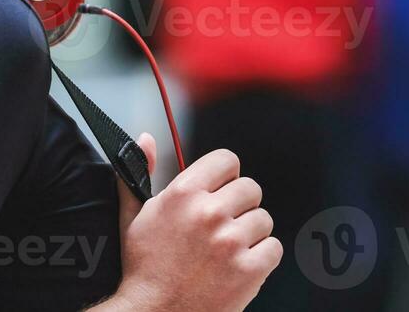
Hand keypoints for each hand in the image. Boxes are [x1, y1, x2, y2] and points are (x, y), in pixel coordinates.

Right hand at [112, 134, 281, 311]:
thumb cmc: (143, 267)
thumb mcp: (134, 215)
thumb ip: (141, 171)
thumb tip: (147, 137)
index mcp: (182, 193)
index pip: (228, 161)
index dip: (227, 177)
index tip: (221, 193)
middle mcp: (207, 212)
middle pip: (251, 189)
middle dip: (240, 208)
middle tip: (222, 229)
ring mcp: (230, 242)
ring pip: (263, 219)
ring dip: (250, 235)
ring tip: (227, 252)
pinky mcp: (248, 270)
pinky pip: (273, 248)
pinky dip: (262, 259)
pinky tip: (238, 267)